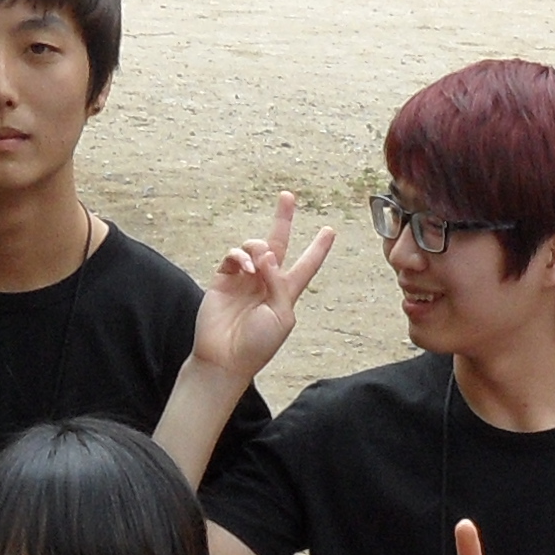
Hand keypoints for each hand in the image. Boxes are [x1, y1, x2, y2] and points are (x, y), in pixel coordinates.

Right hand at [190, 191, 333, 386]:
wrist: (225, 358)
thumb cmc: (257, 345)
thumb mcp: (282, 316)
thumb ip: (279, 283)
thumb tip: (267, 254)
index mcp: (286, 293)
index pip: (306, 265)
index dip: (318, 248)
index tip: (330, 231)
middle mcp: (266, 282)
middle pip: (278, 243)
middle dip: (283, 219)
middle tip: (288, 196)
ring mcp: (244, 279)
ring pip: (255, 247)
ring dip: (258, 250)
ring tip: (257, 266)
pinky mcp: (223, 279)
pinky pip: (234, 256)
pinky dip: (240, 257)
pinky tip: (245, 268)